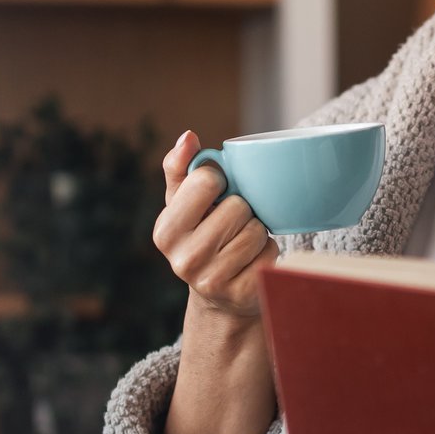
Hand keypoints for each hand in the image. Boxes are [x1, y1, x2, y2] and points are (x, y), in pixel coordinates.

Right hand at [154, 130, 278, 320]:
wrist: (218, 295)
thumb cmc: (202, 236)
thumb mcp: (183, 203)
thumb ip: (182, 167)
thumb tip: (188, 137)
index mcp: (165, 231)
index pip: (207, 181)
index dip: (219, 183)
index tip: (214, 198)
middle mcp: (183, 260)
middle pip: (237, 207)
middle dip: (241, 211)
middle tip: (231, 226)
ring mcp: (212, 281)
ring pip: (256, 231)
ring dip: (256, 232)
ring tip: (241, 243)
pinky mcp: (241, 295)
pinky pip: (269, 254)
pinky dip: (267, 252)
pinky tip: (251, 261)